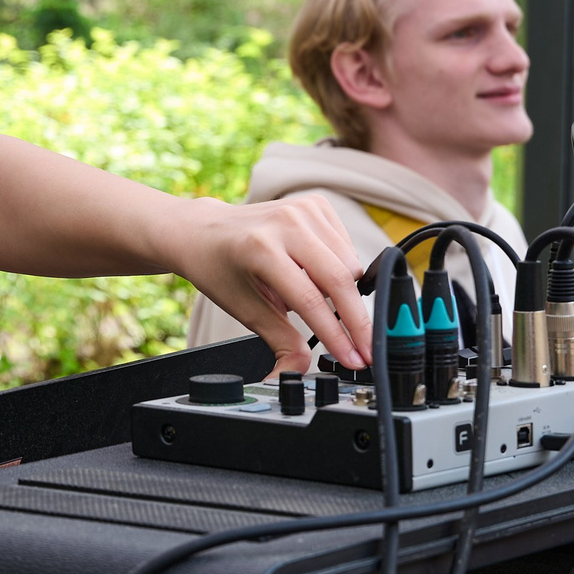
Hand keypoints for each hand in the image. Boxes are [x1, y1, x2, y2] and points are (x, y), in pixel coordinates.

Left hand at [168, 196, 370, 372]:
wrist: (205, 231)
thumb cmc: (220, 268)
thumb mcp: (245, 310)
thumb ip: (281, 341)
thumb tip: (302, 370)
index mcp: (262, 249)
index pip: (311, 300)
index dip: (337, 335)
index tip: (354, 359)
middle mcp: (286, 223)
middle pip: (340, 280)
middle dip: (358, 322)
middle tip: (367, 350)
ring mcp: (303, 209)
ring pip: (350, 265)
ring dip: (346, 294)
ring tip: (316, 299)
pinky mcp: (316, 204)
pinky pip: (346, 248)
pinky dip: (340, 269)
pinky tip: (315, 273)